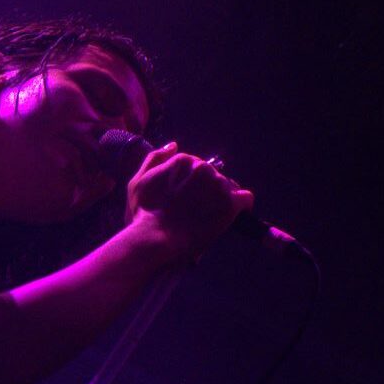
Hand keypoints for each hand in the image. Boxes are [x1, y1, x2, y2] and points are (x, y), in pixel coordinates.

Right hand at [125, 142, 253, 262]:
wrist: (154, 238)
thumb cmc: (143, 213)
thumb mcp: (138, 181)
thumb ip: (155, 159)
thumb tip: (174, 146)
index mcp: (183, 160)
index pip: (197, 169)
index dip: (192, 187)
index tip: (185, 202)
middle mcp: (203, 168)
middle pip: (214, 177)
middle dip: (208, 192)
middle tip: (195, 212)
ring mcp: (218, 185)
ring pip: (229, 188)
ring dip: (221, 201)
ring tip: (206, 218)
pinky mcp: (230, 204)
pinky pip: (246, 199)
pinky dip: (241, 207)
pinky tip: (229, 217)